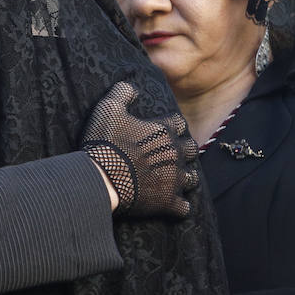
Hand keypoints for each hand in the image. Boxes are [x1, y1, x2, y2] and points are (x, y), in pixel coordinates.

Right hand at [81, 82, 198, 217]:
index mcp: (163, 131)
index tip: (162, 131)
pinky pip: (184, 208)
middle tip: (169, 156)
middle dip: (183, 151)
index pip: (178, 124)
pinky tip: (171, 205)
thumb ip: (122, 93)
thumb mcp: (108, 109)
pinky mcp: (169, 202)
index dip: (171, 127)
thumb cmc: (105, 143)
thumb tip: (132, 86)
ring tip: (172, 181)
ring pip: (192, 178)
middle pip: (191, 149)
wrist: (101, 178)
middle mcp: (174, 154)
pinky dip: (179, 207)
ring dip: (184, 178)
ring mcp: (174, 180)